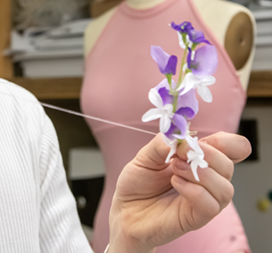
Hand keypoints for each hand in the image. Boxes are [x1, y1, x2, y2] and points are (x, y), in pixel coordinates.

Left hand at [108, 132, 250, 252]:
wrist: (124, 209)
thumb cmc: (138, 182)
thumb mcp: (146, 155)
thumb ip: (163, 143)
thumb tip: (182, 137)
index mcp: (199, 160)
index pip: (233, 149)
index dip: (227, 142)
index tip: (199, 141)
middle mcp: (206, 180)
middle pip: (228, 166)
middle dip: (208, 155)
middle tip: (180, 154)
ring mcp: (203, 200)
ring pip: (226, 188)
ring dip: (200, 174)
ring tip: (174, 169)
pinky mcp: (196, 218)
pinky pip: (211, 206)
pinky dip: (194, 191)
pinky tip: (176, 184)